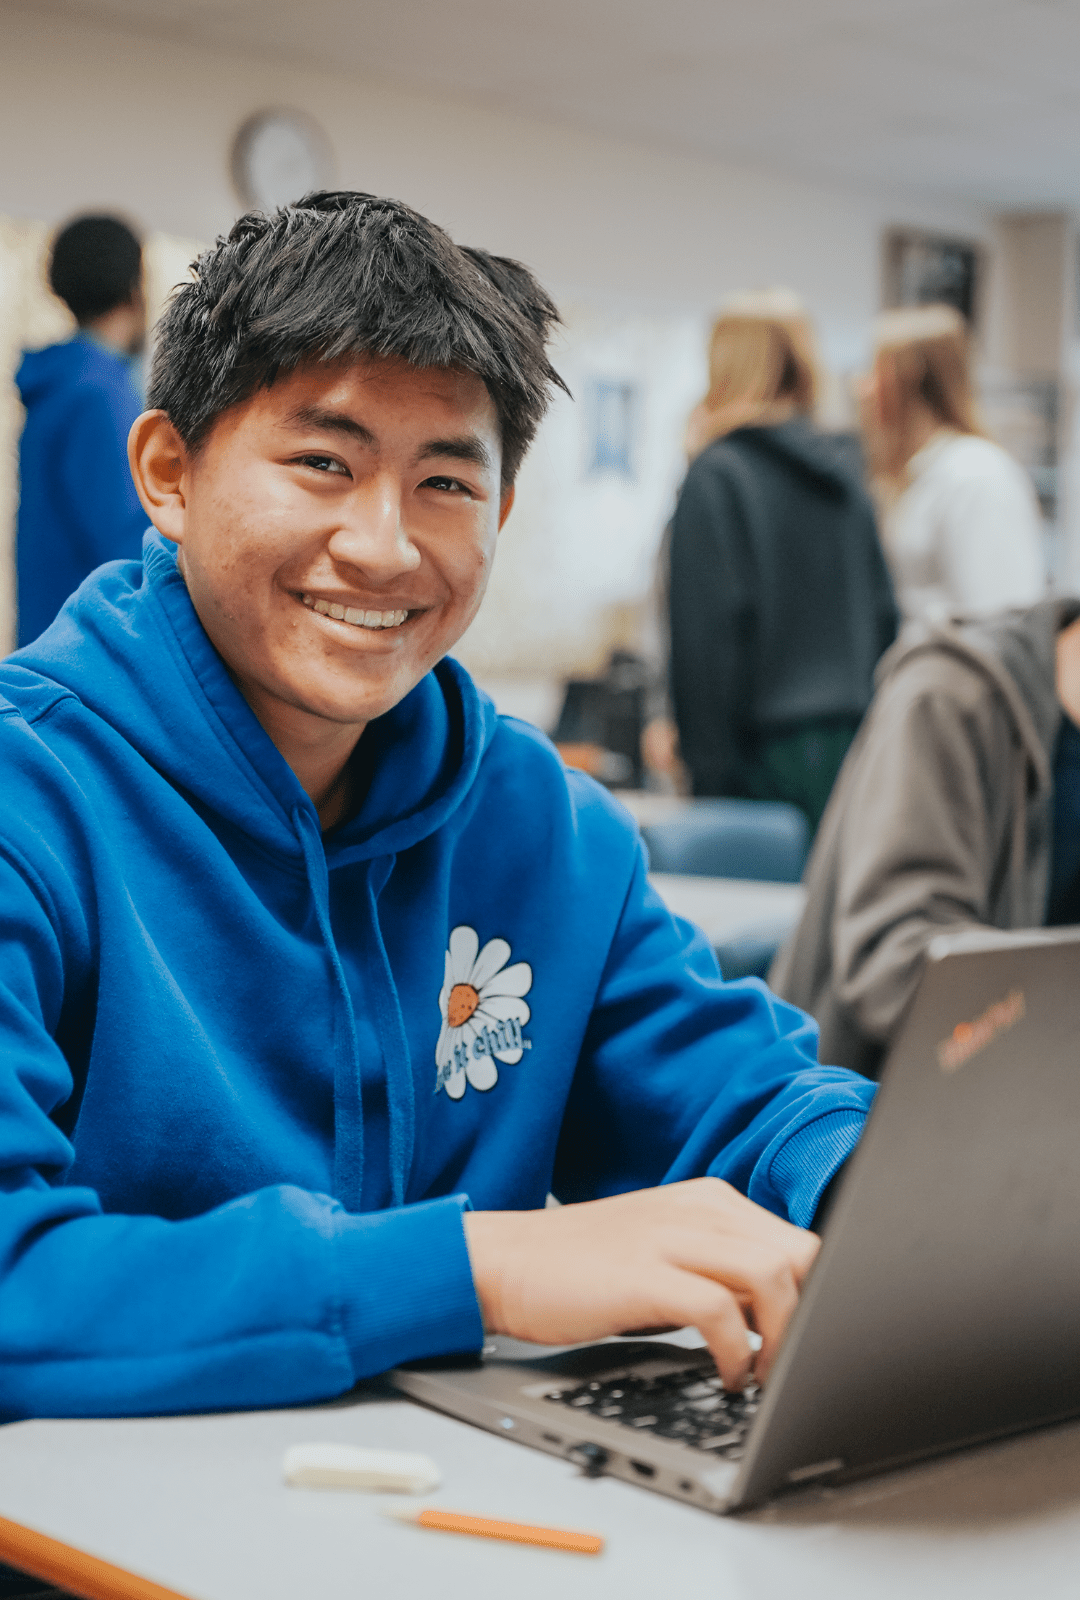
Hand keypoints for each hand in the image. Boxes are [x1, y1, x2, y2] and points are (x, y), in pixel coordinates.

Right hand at [462, 1178, 818, 1390]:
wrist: (506, 1260)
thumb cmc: (585, 1268)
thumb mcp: (665, 1253)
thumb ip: (722, 1272)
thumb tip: (784, 1318)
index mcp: (710, 1201)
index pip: (800, 1241)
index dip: (820, 1295)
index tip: (812, 1339)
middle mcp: (698, 1209)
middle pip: (800, 1252)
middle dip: (814, 1313)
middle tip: (796, 1361)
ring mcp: (669, 1237)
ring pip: (772, 1274)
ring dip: (784, 1336)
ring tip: (767, 1374)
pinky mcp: (642, 1274)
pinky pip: (718, 1310)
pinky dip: (737, 1352)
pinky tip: (728, 1376)